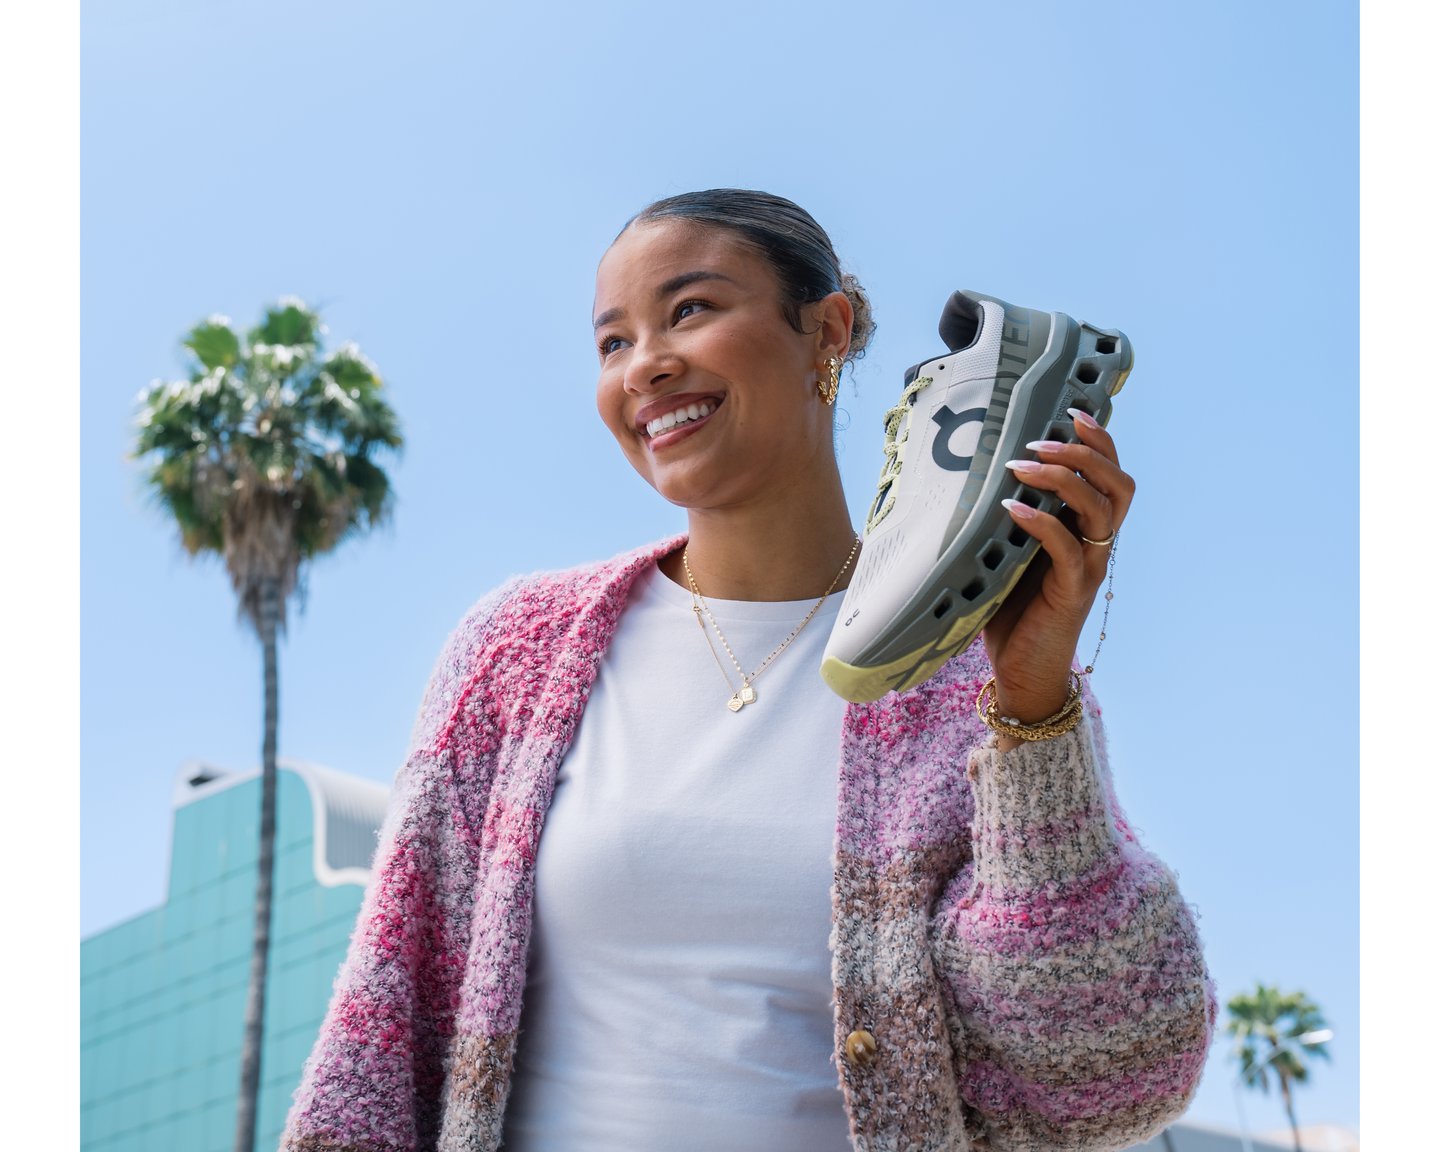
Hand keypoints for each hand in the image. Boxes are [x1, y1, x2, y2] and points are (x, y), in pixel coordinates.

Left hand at [981, 409, 1133, 737]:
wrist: (1021, 673)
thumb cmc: (1010, 612)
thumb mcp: (1004, 553)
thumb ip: (999, 519)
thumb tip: (959, 477)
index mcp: (1085, 530)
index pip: (1109, 474)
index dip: (1099, 441)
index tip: (1071, 410)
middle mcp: (1095, 545)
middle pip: (1118, 484)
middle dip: (1086, 452)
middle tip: (1042, 440)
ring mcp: (1088, 568)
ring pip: (1102, 509)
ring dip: (1066, 479)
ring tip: (1024, 466)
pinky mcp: (1072, 592)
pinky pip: (1068, 548)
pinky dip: (1042, 522)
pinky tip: (1011, 508)